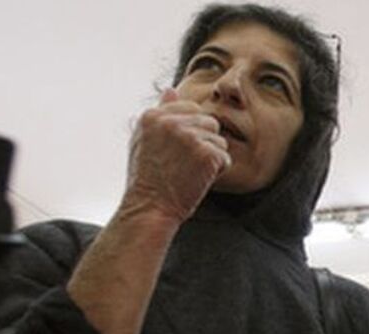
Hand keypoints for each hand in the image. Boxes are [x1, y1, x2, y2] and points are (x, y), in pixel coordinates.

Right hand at [122, 88, 231, 223]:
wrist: (150, 209)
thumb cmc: (147, 180)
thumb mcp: (143, 140)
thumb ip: (159, 114)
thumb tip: (171, 90)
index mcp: (154, 115)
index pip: (190, 108)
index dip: (191, 131)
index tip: (178, 152)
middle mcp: (171, 122)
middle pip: (209, 122)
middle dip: (203, 143)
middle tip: (184, 164)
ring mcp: (189, 137)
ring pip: (219, 140)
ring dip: (211, 158)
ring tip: (190, 173)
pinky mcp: (206, 154)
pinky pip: (224, 158)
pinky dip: (216, 172)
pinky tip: (198, 180)